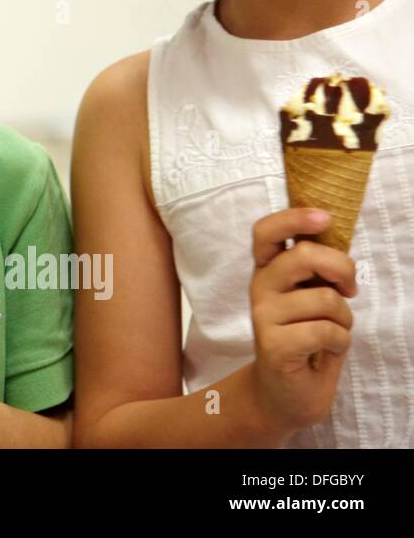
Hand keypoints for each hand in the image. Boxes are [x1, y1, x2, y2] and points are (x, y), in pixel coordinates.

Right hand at [249, 208, 356, 432]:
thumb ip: (315, 269)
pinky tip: (327, 351)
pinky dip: (340, 342)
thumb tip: (332, 237)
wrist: (285, 393)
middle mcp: (260, 288)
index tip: (324, 218)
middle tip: (349, 288)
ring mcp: (263, 317)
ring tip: (333, 332)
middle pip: (303, 256)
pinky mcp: (273, 345)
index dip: (293, 218)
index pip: (266, 232)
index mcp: (269, 271)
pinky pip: (326, 331)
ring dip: (345, 319)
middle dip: (342, 269)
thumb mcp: (311, 296)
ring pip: (325, 299)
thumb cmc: (305, 339)